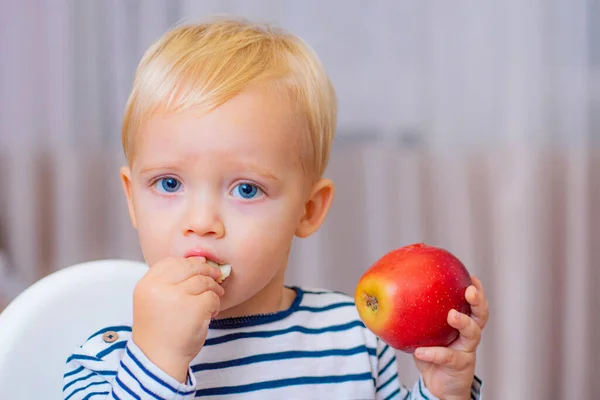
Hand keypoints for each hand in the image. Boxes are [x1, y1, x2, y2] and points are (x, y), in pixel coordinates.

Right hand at [132, 257, 223, 382]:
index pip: (170, 262)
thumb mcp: (153, 301)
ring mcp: (177, 297)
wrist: (158, 360)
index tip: (198, 268)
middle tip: (216, 278)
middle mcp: (159, 288)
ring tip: (212, 300)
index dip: (188, 263)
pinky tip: (211, 313)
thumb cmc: (159, 332)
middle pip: (190, 267)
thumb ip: (170, 281)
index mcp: (146, 284)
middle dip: (206, 271)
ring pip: (204, 281)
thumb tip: (199, 260)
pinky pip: (212, 296)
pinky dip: (216, 304)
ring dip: (213, 289)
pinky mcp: (195, 307)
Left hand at [413, 276, 488, 399]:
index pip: (473, 304)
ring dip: (463, 322)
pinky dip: (433, 353)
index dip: (476, 291)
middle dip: (477, 301)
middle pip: (480, 315)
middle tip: (469, 291)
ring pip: (473, 333)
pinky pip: (447, 357)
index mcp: (462, 323)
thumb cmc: (431, 354)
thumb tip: (387, 296)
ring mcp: (467, 350)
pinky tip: (420, 351)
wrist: (438, 385)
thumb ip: (414, 318)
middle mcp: (469, 335)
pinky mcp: (460, 365)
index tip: (470, 276)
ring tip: (452, 315)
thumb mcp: (423, 333)